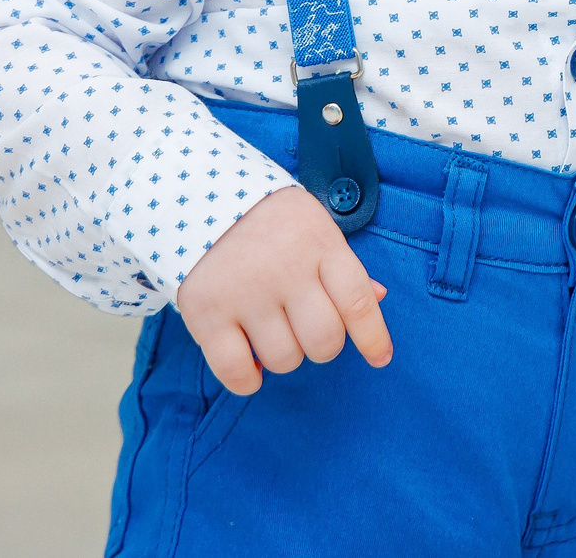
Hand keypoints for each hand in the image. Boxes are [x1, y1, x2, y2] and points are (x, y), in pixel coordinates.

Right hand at [173, 186, 392, 394]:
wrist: (195, 195)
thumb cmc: (268, 221)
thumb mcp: (313, 227)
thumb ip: (343, 264)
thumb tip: (380, 296)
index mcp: (318, 241)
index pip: (358, 302)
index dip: (374, 338)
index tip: (381, 358)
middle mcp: (284, 267)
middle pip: (324, 341)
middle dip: (321, 345)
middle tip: (305, 328)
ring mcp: (244, 291)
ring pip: (284, 359)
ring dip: (283, 356)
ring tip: (270, 329)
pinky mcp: (206, 311)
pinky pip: (237, 372)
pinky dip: (247, 379)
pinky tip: (249, 361)